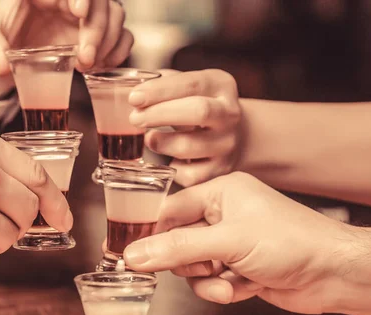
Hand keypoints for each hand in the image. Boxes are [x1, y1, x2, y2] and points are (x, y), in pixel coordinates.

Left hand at [0, 0, 131, 95]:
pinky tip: (101, 66)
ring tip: (88, 66)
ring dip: (109, 42)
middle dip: (96, 29)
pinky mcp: (94, 35)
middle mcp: (67, 0)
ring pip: (114, 15)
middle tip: (84, 59)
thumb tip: (1, 65)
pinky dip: (117, 51)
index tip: (78, 12)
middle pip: (99, 1)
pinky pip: (121, 35)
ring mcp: (84, 16)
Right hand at [122, 172, 362, 314]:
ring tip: (229, 283)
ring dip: (207, 281)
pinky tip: (244, 288)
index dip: (150, 233)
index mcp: (220, 192)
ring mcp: (231, 243)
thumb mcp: (228, 241)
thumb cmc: (290, 242)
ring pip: (193, 267)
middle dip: (189, 264)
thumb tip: (133, 255)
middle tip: (205, 268)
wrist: (335, 274)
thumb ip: (178, 248)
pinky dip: (223, 289)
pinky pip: (211, 281)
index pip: (169, 210)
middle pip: (177, 242)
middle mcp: (223, 215)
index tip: (130, 254)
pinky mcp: (239, 267)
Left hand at [128, 70, 241, 186]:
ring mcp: (226, 144)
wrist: (238, 136)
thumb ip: (164, 84)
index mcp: (220, 85)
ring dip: (160, 143)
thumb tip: (133, 92)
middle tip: (134, 118)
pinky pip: (188, 174)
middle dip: (160, 114)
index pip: (191, 84)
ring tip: (150, 139)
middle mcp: (229, 114)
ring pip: (188, 146)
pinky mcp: (220, 170)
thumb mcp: (190, 88)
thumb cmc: (201, 108)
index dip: (159, 91)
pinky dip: (171, 168)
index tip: (134, 98)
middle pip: (197, 111)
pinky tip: (168, 158)